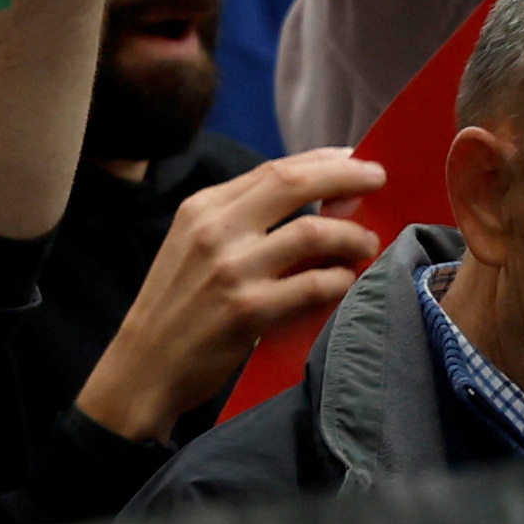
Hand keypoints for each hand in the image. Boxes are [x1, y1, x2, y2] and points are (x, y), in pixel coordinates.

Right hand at [76, 149, 384, 445]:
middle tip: (379, 180)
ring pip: (314, 232)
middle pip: (294, 183)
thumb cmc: (177, 304)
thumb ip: (243, 219)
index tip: (356, 160)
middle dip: (347, 177)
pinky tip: (345, 281)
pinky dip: (340, 279)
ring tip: (366, 244)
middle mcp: (214, 231)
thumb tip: (318, 198)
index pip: (273, 169)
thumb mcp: (193, 245)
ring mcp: (232, 270)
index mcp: (200, 208)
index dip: (324, 160)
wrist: (145, 364)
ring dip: (352, 236)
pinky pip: (316, 284)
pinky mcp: (249, 310)